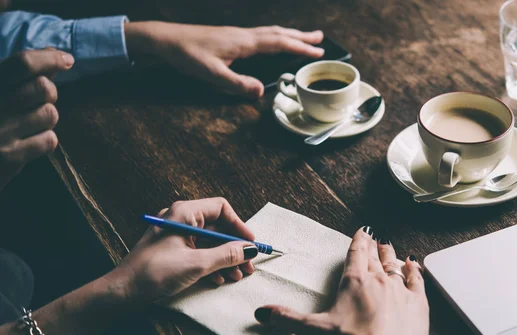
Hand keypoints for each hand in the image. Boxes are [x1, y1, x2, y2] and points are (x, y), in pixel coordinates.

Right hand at [0, 48, 73, 189]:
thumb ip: (18, 72)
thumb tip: (52, 52)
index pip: (23, 64)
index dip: (50, 59)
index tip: (67, 59)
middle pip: (43, 88)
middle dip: (48, 91)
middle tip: (37, 99)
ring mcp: (0, 133)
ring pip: (50, 114)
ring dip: (45, 117)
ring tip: (27, 122)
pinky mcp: (9, 158)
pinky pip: (49, 140)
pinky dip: (44, 140)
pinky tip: (27, 141)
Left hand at [111, 198, 257, 303]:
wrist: (122, 292)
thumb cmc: (154, 273)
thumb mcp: (197, 264)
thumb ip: (227, 255)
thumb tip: (250, 249)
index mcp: (184, 213)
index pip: (221, 208)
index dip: (239, 226)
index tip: (251, 244)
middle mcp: (180, 220)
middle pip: (217, 227)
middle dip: (234, 247)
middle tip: (249, 265)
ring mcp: (176, 236)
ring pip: (209, 243)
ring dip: (225, 259)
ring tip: (236, 276)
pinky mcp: (172, 251)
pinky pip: (199, 252)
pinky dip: (211, 264)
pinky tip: (219, 279)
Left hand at [124, 22, 323, 97]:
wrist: (167, 40)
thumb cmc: (187, 55)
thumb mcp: (211, 74)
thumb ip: (237, 84)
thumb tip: (260, 92)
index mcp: (244, 42)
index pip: (279, 43)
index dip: (300, 47)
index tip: (319, 51)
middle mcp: (244, 35)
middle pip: (279, 32)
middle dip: (301, 35)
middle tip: (320, 37)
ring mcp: (237, 34)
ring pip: (270, 31)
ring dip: (289, 33)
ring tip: (302, 36)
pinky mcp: (231, 36)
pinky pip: (261, 34)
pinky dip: (275, 35)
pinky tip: (272, 41)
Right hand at [255, 228, 428, 334]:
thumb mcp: (312, 329)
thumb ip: (286, 318)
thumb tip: (261, 313)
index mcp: (353, 281)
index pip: (356, 254)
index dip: (359, 240)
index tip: (362, 231)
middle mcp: (377, 280)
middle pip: (376, 257)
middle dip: (375, 246)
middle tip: (376, 237)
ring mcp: (399, 289)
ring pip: (395, 265)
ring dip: (392, 255)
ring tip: (391, 247)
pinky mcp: (417, 303)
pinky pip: (417, 280)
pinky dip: (415, 271)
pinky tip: (414, 264)